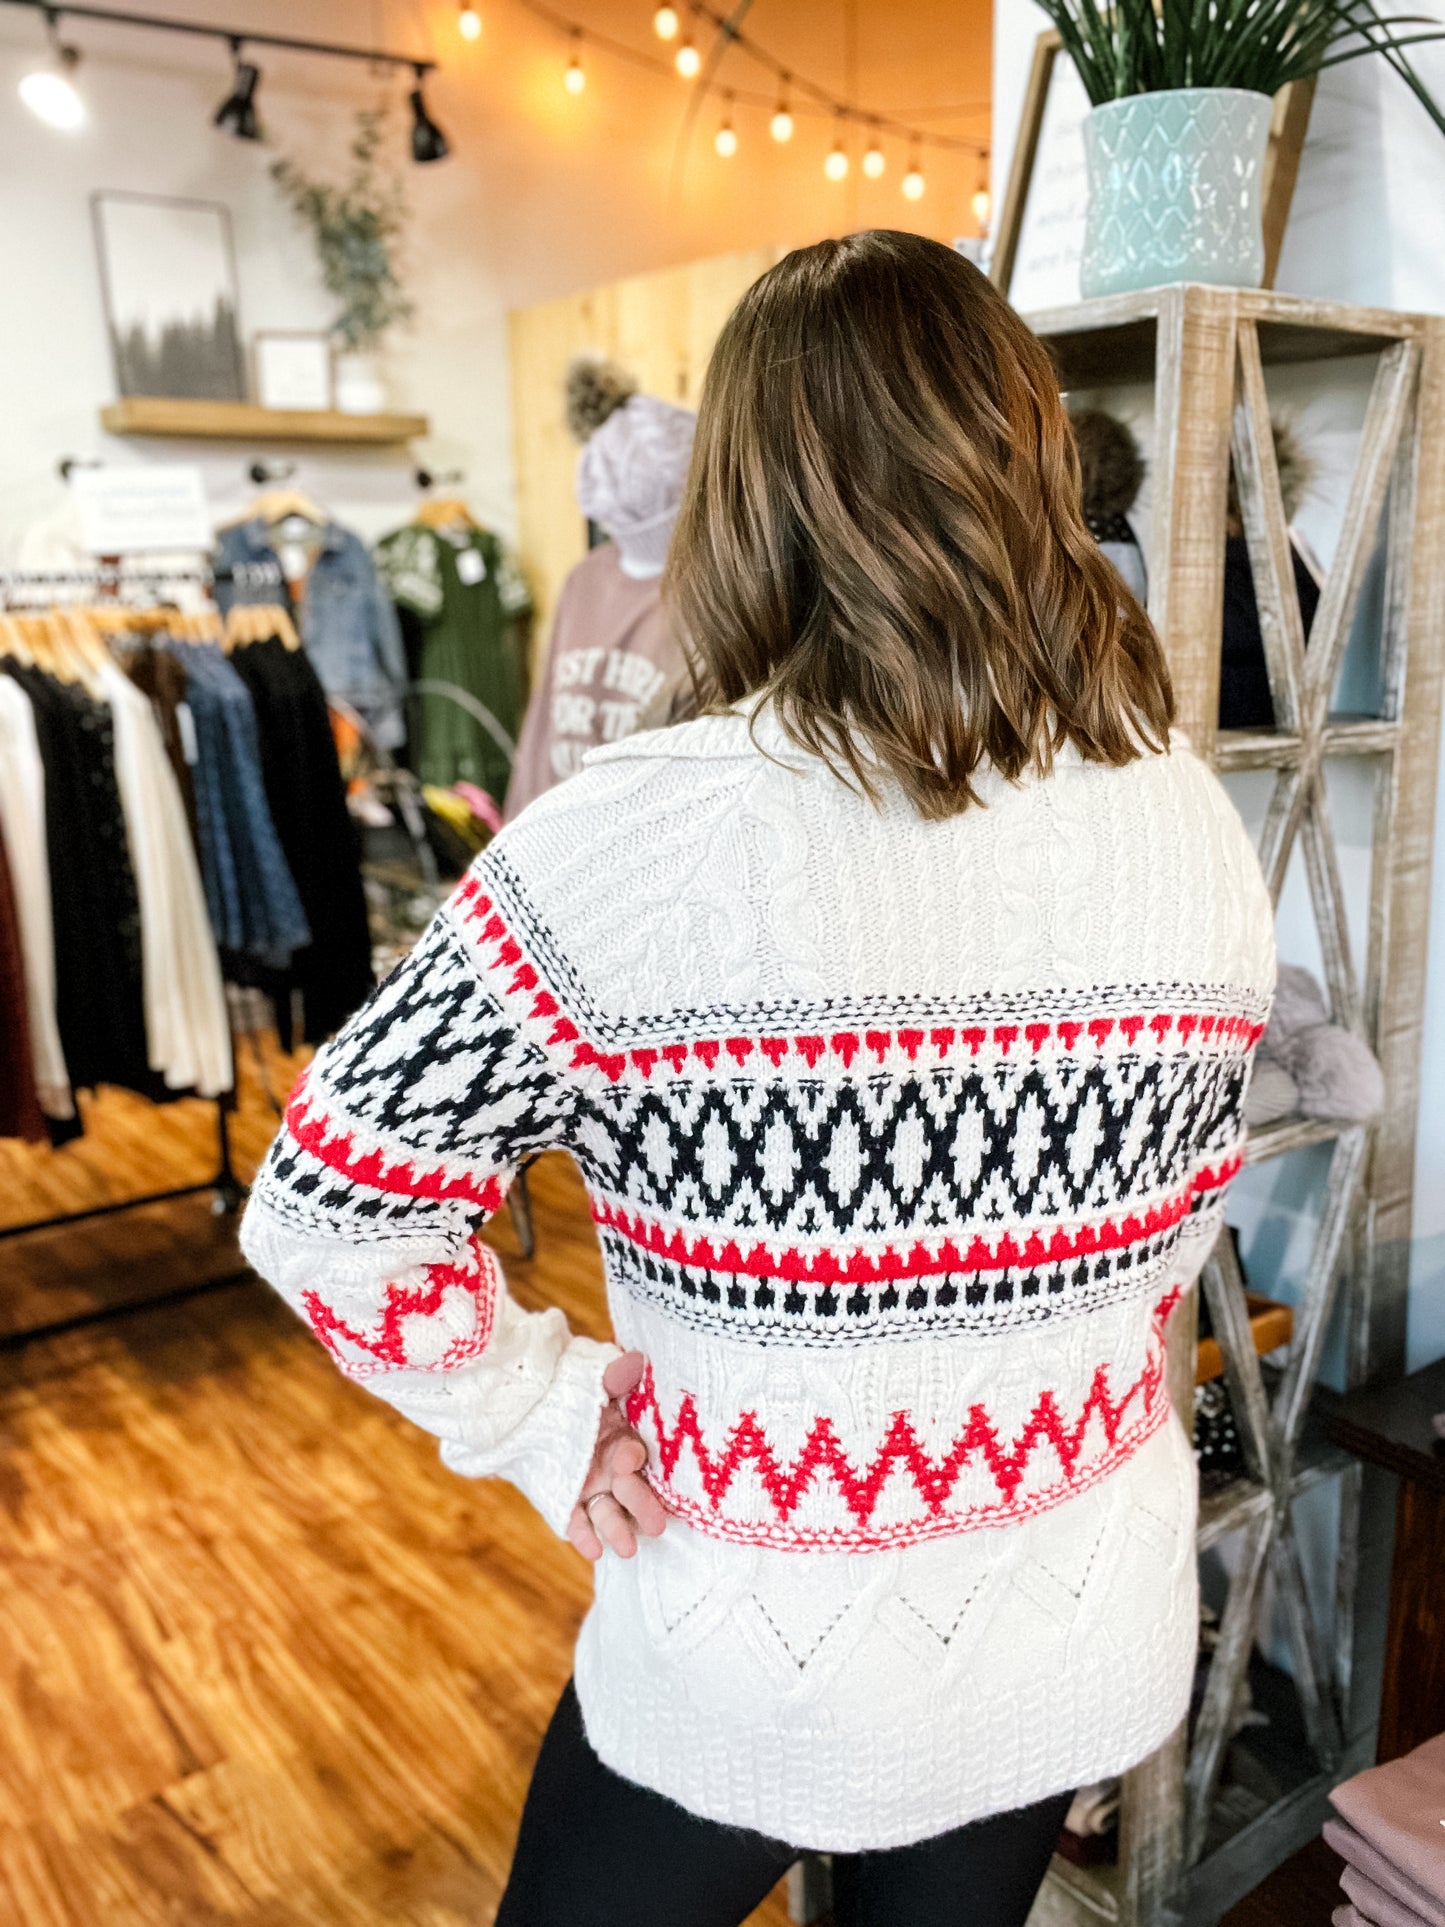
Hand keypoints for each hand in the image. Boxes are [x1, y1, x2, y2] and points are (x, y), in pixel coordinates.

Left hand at [566, 1350, 667, 1561]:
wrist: (531, 1403)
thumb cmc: (573, 1391)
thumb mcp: (593, 1381)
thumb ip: (615, 1376)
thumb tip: (636, 1361)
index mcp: (624, 1439)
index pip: (633, 1453)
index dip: (631, 1458)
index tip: (625, 1459)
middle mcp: (613, 1468)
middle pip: (631, 1490)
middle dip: (643, 1507)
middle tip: (656, 1525)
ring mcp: (591, 1486)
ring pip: (608, 1512)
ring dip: (617, 1530)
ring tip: (626, 1550)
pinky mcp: (567, 1501)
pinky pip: (576, 1522)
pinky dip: (585, 1536)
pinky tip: (592, 1551)